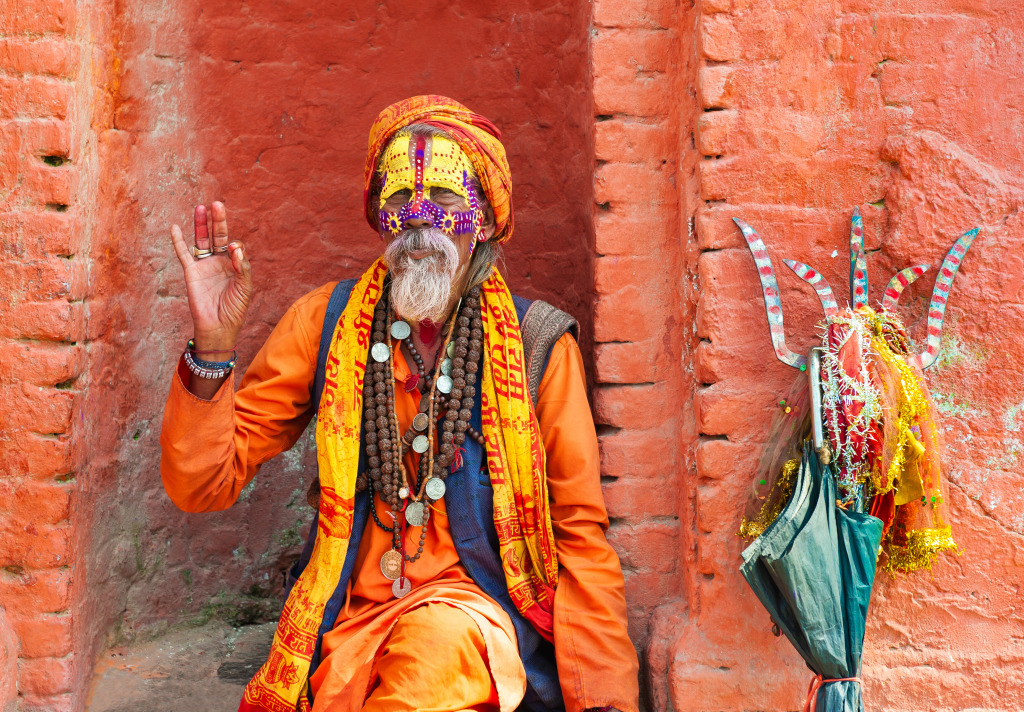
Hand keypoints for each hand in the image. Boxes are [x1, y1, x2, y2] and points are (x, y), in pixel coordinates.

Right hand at [170, 202, 252, 352]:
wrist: (218, 326)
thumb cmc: (235, 308)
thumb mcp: (245, 287)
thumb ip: (243, 266)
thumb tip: (234, 245)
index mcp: (235, 264)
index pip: (234, 245)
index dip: (234, 245)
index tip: (232, 250)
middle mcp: (219, 261)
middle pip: (218, 236)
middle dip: (218, 221)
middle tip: (217, 203)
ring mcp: (204, 265)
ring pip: (202, 240)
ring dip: (201, 224)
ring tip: (201, 207)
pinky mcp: (191, 272)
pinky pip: (183, 253)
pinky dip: (178, 241)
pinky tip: (176, 227)